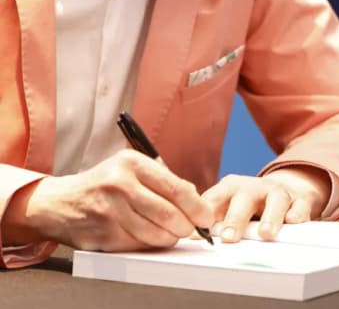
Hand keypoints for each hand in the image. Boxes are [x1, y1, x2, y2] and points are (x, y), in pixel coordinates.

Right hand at [3, 150, 213, 250]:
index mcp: (133, 163)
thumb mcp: (132, 168)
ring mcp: (109, 210)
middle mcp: (120, 184)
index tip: (207, 216)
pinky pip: (136, 244)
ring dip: (170, 238)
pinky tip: (152, 239)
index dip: (196, 206)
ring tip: (174, 235)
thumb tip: (196, 199)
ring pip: (153, 232)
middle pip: (167, 213)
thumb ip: (162, 180)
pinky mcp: (101, 234)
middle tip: (193, 230)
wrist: (62, 202)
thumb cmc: (106, 183)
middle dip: (187, 226)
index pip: (176, 187)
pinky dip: (149, 245)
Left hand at [203, 166, 331, 242]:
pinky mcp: (299, 201)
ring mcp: (278, 193)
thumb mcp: (226, 206)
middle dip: (236, 218)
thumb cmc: (248, 204)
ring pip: (275, 200)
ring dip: (270, 216)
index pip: (215, 199)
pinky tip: (293, 222)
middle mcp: (254, 188)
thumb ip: (211, 220)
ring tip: (265, 233)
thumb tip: (191, 239)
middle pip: (244, 199)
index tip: (198, 233)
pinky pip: (299, 206)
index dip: (206, 214)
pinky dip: (297, 214)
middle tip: (229, 237)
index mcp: (230, 188)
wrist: (283, 189)